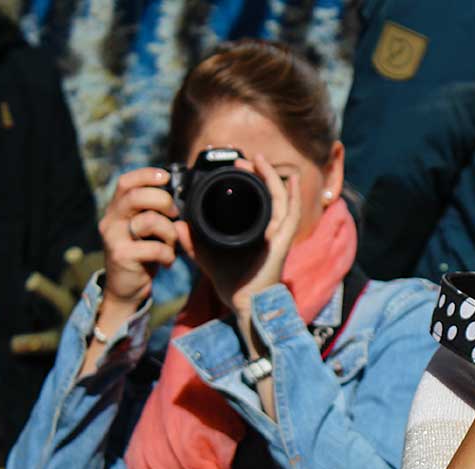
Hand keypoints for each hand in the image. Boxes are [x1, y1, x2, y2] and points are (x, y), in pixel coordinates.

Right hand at [97, 168, 179, 309]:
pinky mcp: (121, 255)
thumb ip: (157, 213)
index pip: (126, 183)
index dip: (146, 175)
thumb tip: (180, 199)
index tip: (166, 176)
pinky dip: (168, 254)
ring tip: (171, 245)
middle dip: (164, 201)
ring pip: (150, 221)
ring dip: (170, 233)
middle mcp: (111, 219)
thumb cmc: (142, 255)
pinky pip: (154, 248)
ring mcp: (113, 237)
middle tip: (174, 216)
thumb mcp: (148, 231)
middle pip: (137, 196)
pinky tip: (166, 261)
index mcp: (118, 209)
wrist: (125, 288)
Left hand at [176, 153, 301, 315]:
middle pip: (270, 194)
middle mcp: (270, 230)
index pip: (256, 199)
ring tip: (258, 160)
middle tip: (243, 159)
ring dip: (272, 177)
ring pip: (282, 198)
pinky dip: (294, 196)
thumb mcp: (207, 258)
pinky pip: (292, 214)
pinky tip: (293, 181)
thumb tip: (179, 225)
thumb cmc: (233, 284)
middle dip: (259, 173)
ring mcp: (279, 235)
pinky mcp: (283, 241)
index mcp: (255, 232)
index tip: (235, 166)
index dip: (249, 180)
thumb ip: (193, 242)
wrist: (244, 304)